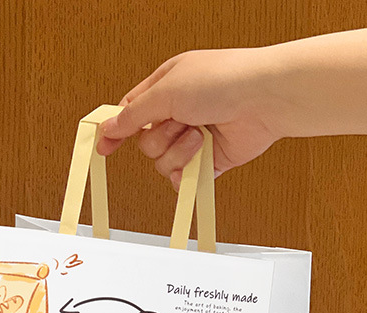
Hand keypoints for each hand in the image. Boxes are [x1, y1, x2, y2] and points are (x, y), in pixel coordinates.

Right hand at [98, 27, 366, 187]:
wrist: (264, 100)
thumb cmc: (223, 80)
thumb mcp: (167, 90)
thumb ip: (134, 114)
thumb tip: (109, 125)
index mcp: (166, 88)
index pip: (131, 113)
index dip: (116, 130)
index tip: (103, 147)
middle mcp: (179, 114)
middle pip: (146, 142)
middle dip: (161, 136)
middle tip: (181, 122)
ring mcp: (193, 139)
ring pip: (162, 162)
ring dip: (179, 150)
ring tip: (201, 134)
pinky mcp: (208, 162)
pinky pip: (182, 178)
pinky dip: (188, 171)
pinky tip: (203, 154)